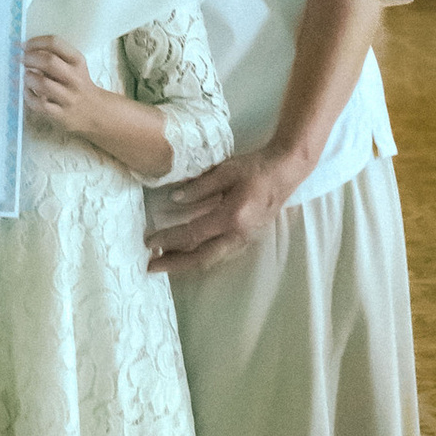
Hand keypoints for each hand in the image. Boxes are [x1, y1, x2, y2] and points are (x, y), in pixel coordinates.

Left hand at [23, 36, 104, 139]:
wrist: (95, 111)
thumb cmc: (78, 84)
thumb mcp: (74, 66)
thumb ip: (55, 57)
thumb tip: (25, 50)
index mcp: (77, 61)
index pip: (55, 43)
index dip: (35, 42)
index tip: (24, 45)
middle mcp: (75, 78)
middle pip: (48, 61)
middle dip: (29, 58)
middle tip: (22, 60)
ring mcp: (68, 97)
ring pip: (43, 83)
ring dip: (28, 77)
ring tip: (26, 76)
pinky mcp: (61, 114)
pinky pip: (40, 104)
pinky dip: (29, 96)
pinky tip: (28, 91)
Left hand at [146, 143, 303, 275]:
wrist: (286, 171)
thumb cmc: (256, 168)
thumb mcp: (226, 171)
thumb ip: (200, 187)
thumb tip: (174, 199)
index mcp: (232, 218)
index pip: (193, 234)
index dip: (168, 239)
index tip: (148, 242)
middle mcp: (239, 235)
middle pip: (201, 258)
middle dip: (174, 264)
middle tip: (150, 267)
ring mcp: (245, 240)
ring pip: (211, 259)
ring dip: (186, 263)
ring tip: (164, 260)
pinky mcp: (248, 239)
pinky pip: (220, 254)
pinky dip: (201, 257)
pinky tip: (188, 253)